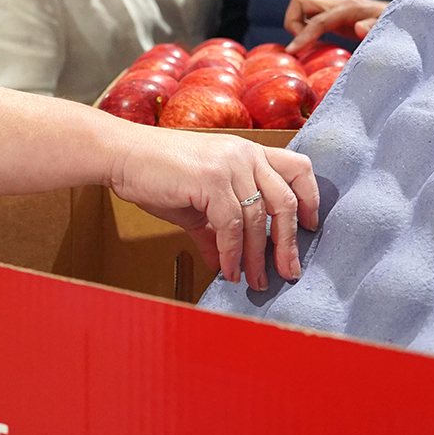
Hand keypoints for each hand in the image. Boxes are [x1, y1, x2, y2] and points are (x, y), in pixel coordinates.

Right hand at [109, 130, 318, 290]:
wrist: (123, 156)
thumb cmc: (158, 174)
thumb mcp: (197, 204)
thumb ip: (215, 231)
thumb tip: (224, 263)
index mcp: (248, 153)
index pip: (298, 168)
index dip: (310, 198)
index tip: (308, 227)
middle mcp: (245, 154)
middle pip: (286, 200)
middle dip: (289, 242)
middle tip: (289, 271)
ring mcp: (229, 165)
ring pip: (258, 218)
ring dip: (257, 258)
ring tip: (255, 281)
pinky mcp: (211, 179)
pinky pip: (232, 226)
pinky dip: (232, 253)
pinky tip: (228, 270)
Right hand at [284, 0, 388, 53]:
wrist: (404, 20)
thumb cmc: (398, 26)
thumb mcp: (390, 28)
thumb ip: (375, 27)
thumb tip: (359, 28)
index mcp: (351, 9)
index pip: (319, 20)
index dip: (303, 35)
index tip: (292, 52)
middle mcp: (339, 4)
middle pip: (301, 2)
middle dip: (294, 24)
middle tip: (304, 47)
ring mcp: (335, 9)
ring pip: (301, 9)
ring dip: (298, 27)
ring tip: (309, 47)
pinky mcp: (335, 17)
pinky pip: (310, 19)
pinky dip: (305, 31)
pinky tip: (314, 46)